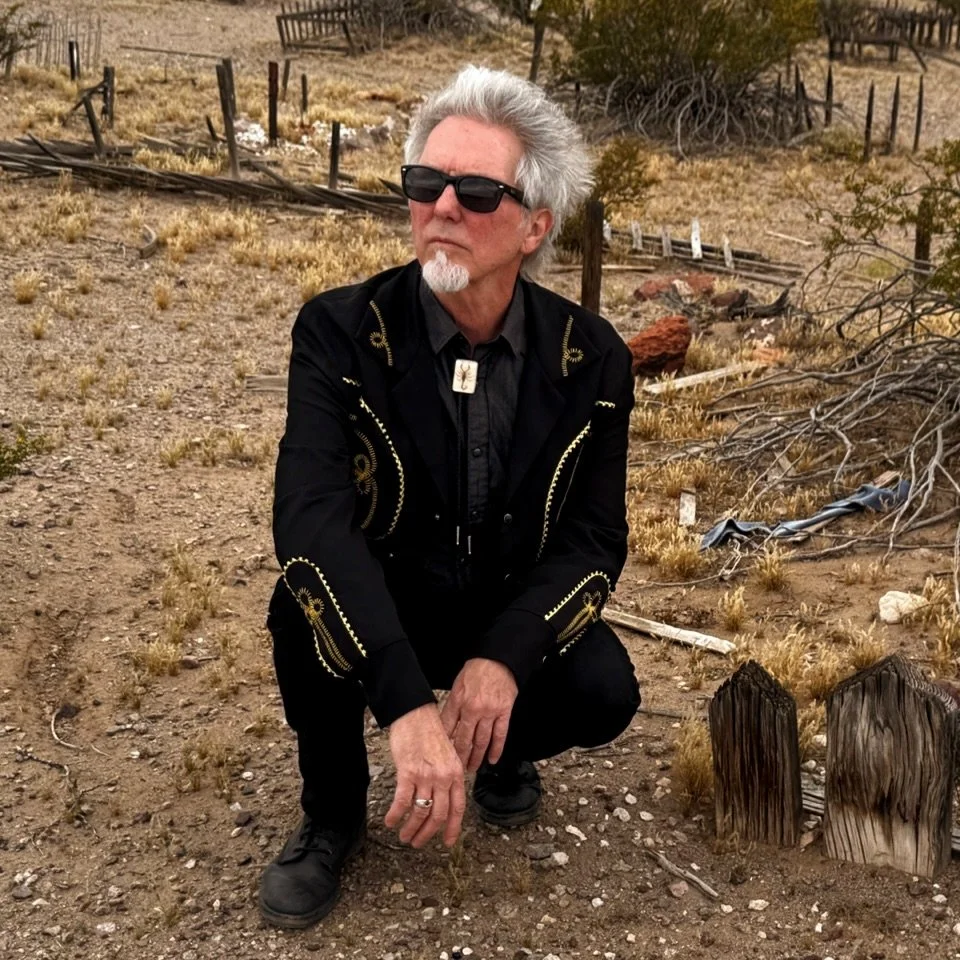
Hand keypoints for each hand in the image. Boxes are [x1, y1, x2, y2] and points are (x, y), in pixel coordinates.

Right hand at [384, 703, 465, 847]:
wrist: (415, 714)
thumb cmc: (429, 732)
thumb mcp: (448, 754)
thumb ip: (449, 776)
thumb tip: (446, 797)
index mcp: (456, 773)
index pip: (458, 808)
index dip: (453, 828)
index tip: (448, 842)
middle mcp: (444, 777)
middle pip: (439, 816)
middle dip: (427, 834)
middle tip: (417, 843)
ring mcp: (427, 776)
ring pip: (421, 812)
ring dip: (411, 828)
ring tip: (404, 835)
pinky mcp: (408, 772)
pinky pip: (402, 801)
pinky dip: (396, 815)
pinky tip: (390, 821)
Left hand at [440, 658, 517, 772]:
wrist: (497, 660)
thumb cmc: (476, 671)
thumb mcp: (457, 686)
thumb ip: (453, 706)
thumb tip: (446, 726)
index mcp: (458, 701)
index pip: (448, 729)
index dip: (445, 745)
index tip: (443, 756)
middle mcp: (473, 709)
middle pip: (464, 739)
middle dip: (459, 757)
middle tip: (457, 769)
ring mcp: (489, 712)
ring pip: (481, 741)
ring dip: (476, 757)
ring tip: (472, 769)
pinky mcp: (504, 712)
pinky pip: (500, 735)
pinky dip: (496, 749)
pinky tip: (493, 760)